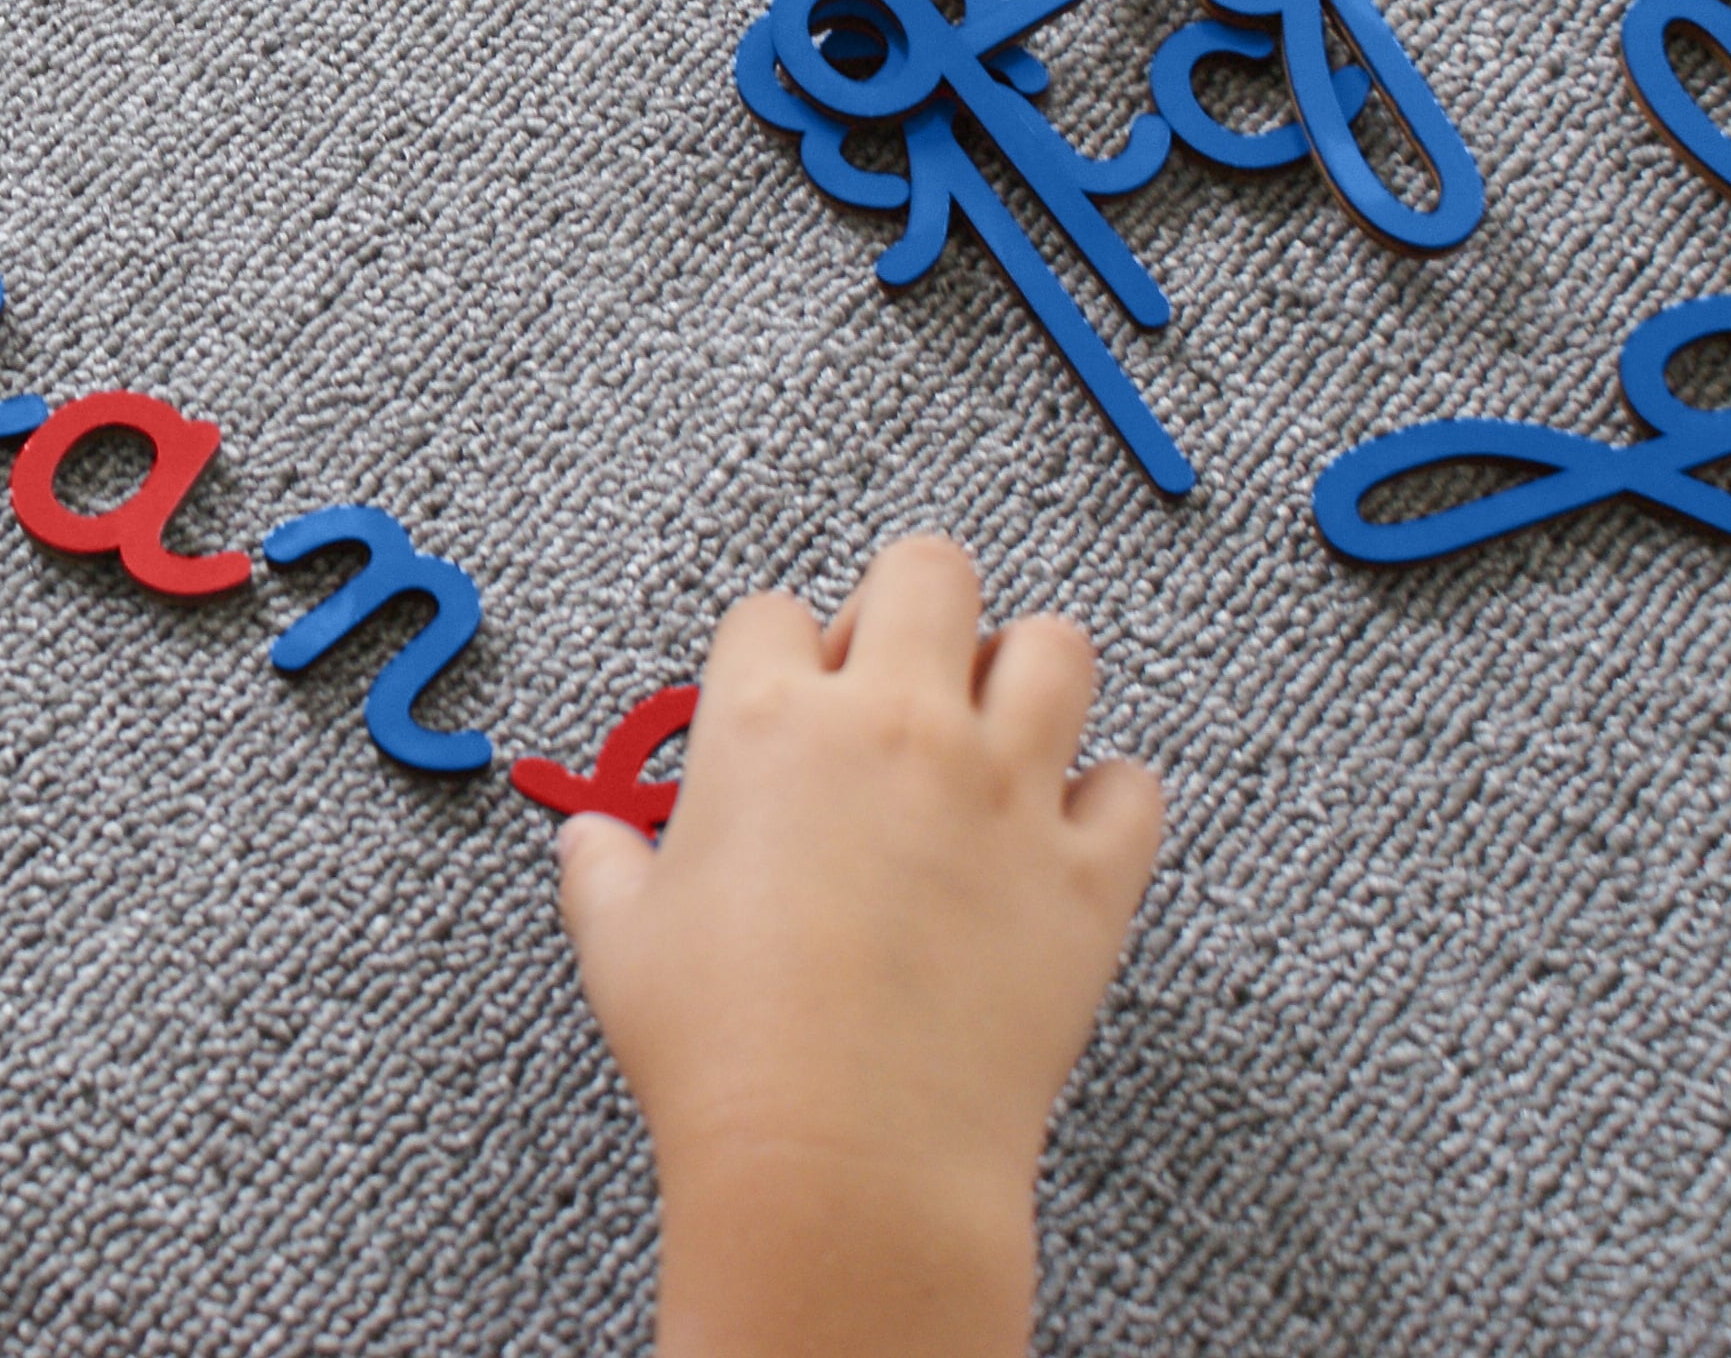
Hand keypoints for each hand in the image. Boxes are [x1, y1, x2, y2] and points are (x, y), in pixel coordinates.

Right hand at [554, 536, 1164, 1357]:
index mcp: (769, 725)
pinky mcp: (1085, 873)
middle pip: (930, 571)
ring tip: (996, 731)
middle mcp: (894, 728)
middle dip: (913, 605)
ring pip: (1056, 647)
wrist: (841, 1160)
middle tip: (899, 677)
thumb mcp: (620, 945)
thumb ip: (606, 870)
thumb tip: (596, 844)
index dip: (778, 655)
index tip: (786, 700)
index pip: (775, 615)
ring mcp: (1003, 792)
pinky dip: (1107, 803)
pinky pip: (1134, 788)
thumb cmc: (724, 1055)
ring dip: (1026, 675)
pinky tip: (1062, 835)